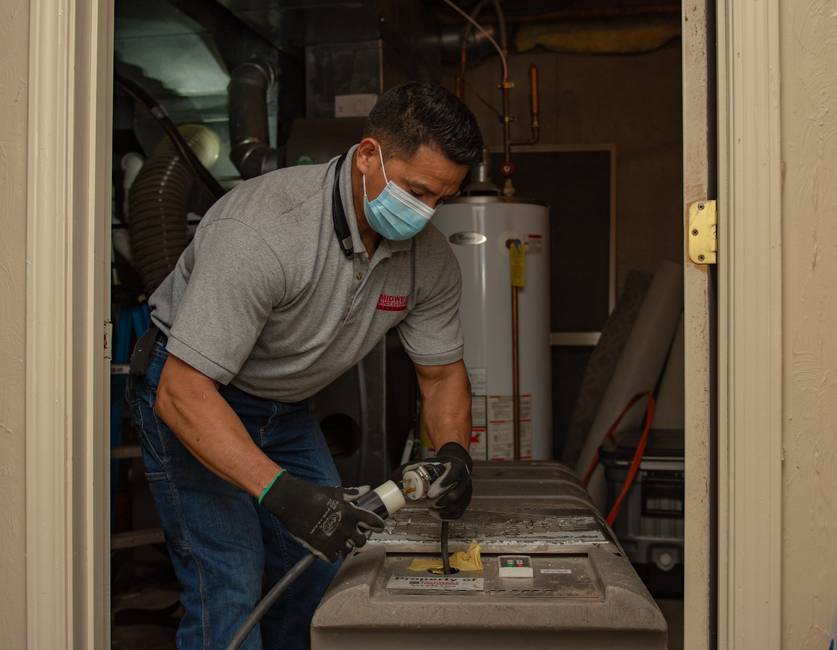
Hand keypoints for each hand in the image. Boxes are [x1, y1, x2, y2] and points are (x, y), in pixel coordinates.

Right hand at [259, 471, 384, 562]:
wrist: (294, 503)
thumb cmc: (314, 495)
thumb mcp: (336, 492)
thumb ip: (353, 493)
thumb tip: (366, 489)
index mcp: (351, 513)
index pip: (373, 522)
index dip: (378, 525)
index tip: (377, 527)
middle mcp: (346, 527)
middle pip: (362, 541)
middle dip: (359, 539)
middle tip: (353, 535)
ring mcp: (335, 539)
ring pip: (348, 550)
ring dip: (345, 546)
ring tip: (338, 540)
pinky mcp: (323, 548)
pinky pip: (333, 558)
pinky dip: (331, 554)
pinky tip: (328, 548)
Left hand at [405, 442, 472, 519]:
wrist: (458, 465)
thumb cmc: (444, 465)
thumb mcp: (434, 461)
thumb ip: (419, 466)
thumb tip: (405, 473)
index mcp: (457, 467)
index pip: (452, 476)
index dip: (442, 485)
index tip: (430, 493)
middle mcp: (465, 479)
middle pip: (455, 495)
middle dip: (440, 501)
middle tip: (428, 501)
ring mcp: (467, 491)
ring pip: (456, 506)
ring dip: (441, 510)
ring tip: (431, 507)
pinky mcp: (466, 501)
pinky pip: (458, 513)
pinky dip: (446, 516)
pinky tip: (436, 514)